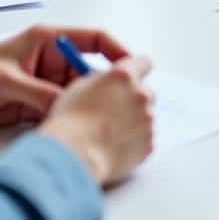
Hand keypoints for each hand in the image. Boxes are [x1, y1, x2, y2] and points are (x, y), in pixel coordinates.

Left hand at [0, 25, 131, 128]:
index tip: (133, 68)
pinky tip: (80, 131)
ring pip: (78, 94)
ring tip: (105, 121)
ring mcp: (44, 83)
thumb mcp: (7, 81)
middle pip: (91, 70)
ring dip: (88, 106)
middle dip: (106, 86)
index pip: (93, 39)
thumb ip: (40, 94)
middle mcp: (49, 60)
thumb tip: (70, 108)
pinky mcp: (35, 105)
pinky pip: (62, 111)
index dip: (117, 51)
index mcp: (46, 40)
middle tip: (122, 104)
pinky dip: (71, 119)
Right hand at [39, 56, 155, 186]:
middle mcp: (140, 95)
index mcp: (123, 76)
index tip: (132, 77)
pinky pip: (144, 139)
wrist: (75, 156)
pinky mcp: (148, 144)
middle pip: (146, 92)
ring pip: (145, 118)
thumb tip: (107, 83)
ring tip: (109, 134)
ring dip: (133, 122)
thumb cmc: (70, 121)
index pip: (143, 62)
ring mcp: (147, 121)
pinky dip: (133, 141)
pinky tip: (114, 147)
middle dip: (134, 100)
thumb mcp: (78, 88)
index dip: (137, 69)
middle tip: (115, 110)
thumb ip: (100, 81)